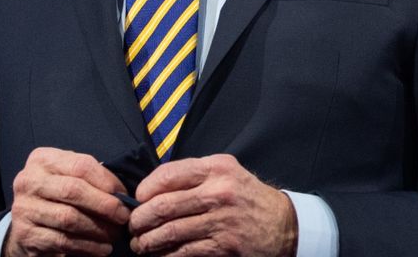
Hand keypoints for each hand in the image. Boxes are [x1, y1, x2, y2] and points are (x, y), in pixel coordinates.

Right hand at [3, 147, 130, 256]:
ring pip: (69, 218)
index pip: (80, 165)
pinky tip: (101, 248)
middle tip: (123, 217)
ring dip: (98, 229)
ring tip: (114, 234)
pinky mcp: (26, 235)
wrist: (26, 223)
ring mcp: (24, 208)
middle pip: (73, 190)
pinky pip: (63, 241)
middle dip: (104, 205)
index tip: (123, 195)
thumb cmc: (56, 195)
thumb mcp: (68, 176)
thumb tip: (121, 194)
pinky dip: (88, 246)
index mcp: (42, 160)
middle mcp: (28, 181)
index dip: (106, 181)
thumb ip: (90, 178)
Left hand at [128, 154, 296, 256]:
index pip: (167, 175)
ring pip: (169, 232)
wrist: (284, 225)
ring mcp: (221, 221)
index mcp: (215, 168)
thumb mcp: (226, 172)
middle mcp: (218, 192)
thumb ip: (194, 175)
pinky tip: (159, 256)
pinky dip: (166, 256)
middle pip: (163, 206)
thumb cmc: (247, 197)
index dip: (145, 189)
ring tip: (141, 244)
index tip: (138, 200)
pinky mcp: (224, 246)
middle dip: (140, 220)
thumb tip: (153, 188)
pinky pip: (184, 252)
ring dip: (147, 242)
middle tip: (133, 227)